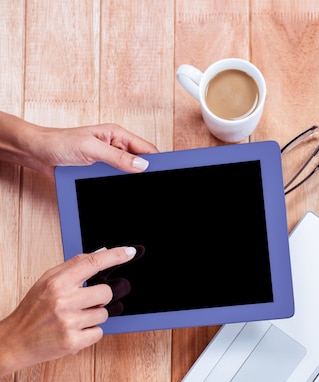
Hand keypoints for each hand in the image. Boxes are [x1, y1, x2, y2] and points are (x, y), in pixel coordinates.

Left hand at [0, 112, 157, 176]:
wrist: (38, 154)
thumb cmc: (59, 142)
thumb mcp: (91, 148)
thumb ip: (117, 157)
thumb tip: (141, 166)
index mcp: (117, 135)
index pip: (146, 149)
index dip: (157, 161)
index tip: (166, 174)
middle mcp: (115, 148)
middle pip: (139, 165)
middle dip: (144, 176)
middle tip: (151, 188)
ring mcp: (107, 163)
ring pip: (127, 178)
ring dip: (128, 184)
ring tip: (130, 191)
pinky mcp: (99, 175)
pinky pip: (113, 184)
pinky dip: (117, 189)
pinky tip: (117, 193)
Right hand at [0, 246, 137, 375]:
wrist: (17, 340)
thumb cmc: (32, 310)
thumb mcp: (47, 282)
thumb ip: (74, 266)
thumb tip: (101, 252)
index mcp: (56, 282)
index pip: (92, 263)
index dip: (115, 256)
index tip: (130, 252)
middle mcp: (63, 301)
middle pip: (105, 293)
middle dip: (100, 298)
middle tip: (83, 303)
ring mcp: (69, 322)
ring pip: (104, 314)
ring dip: (93, 317)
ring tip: (73, 319)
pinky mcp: (74, 342)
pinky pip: (99, 333)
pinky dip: (90, 333)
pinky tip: (73, 331)